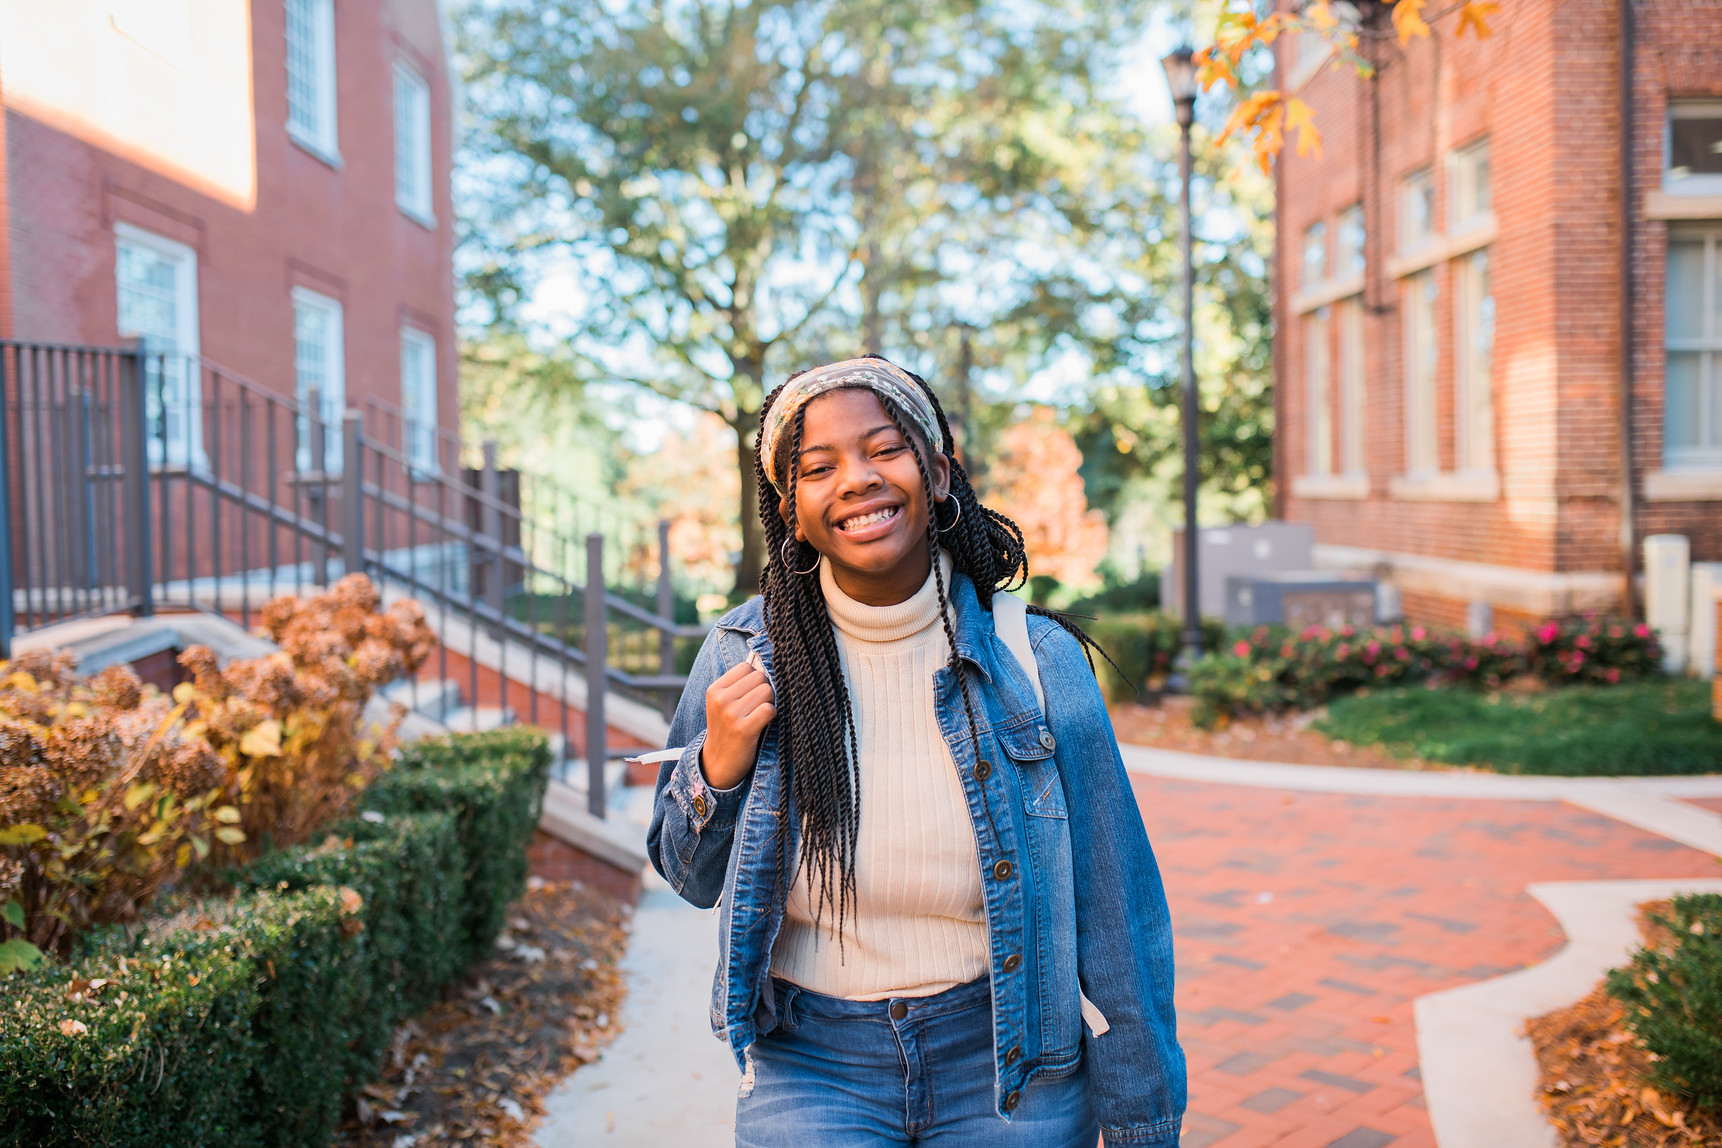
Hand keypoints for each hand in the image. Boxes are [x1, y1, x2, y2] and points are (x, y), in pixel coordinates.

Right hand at [699, 659, 776, 789]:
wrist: (718, 763)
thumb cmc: (727, 729)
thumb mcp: (723, 704)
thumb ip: (739, 685)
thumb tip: (766, 664)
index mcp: (714, 690)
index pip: (746, 667)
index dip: (755, 679)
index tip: (751, 694)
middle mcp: (721, 700)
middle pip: (759, 677)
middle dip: (764, 690)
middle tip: (757, 707)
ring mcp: (731, 715)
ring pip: (767, 691)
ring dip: (769, 703)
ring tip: (759, 716)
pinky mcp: (744, 729)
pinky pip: (769, 709)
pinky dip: (771, 716)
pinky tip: (763, 724)